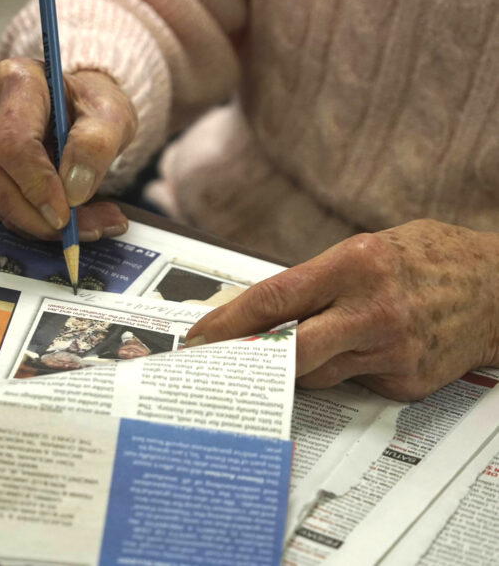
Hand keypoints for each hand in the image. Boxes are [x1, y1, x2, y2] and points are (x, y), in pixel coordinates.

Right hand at [0, 57, 136, 239]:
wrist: (78, 107)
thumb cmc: (92, 106)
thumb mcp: (112, 116)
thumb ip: (96, 146)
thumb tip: (74, 190)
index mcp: (16, 82)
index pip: (13, 144)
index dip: (38, 187)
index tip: (67, 216)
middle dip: (42, 218)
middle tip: (91, 230)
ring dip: (43, 226)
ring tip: (93, 225)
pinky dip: (35, 224)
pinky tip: (71, 220)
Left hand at [185, 220, 498, 400]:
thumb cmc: (430, 258)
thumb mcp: (369, 248)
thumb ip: (319, 281)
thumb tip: (268, 312)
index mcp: (357, 264)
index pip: (275, 297)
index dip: (230, 320)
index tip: (201, 337)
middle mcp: (373, 310)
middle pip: (289, 348)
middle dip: (249, 359)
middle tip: (220, 364)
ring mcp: (391, 350)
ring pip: (316, 373)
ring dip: (297, 365)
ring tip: (295, 350)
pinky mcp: (406, 382)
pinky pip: (350, 383)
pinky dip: (338, 371)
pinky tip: (352, 352)